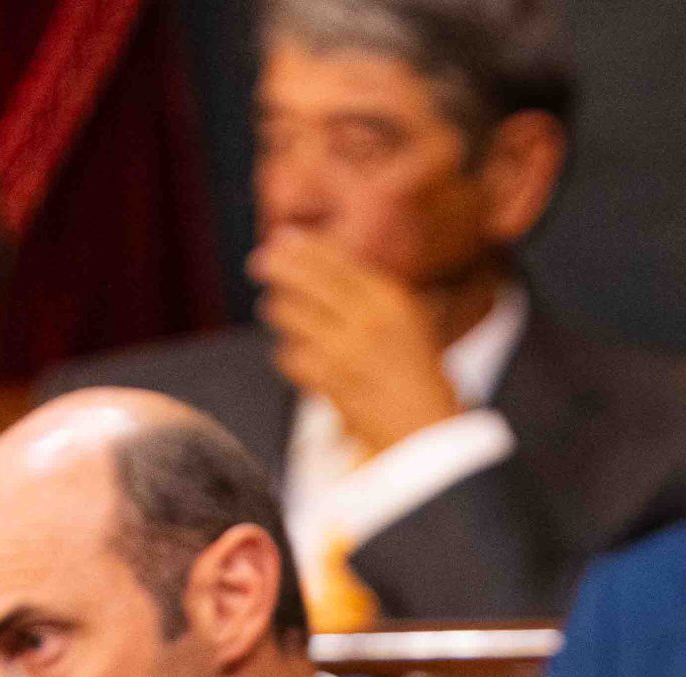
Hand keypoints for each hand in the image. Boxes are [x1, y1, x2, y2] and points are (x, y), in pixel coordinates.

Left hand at [250, 231, 462, 455]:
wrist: (425, 430)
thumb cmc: (420, 379)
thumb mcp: (411, 323)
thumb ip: (374, 296)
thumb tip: (330, 272)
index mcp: (390, 299)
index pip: (338, 261)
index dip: (305, 247)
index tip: (283, 238)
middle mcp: (368, 319)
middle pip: (310, 280)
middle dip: (279, 267)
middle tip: (259, 262)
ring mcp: (347, 350)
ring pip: (294, 315)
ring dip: (278, 310)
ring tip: (273, 307)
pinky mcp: (331, 382)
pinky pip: (292, 357)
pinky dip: (287, 354)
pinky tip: (290, 353)